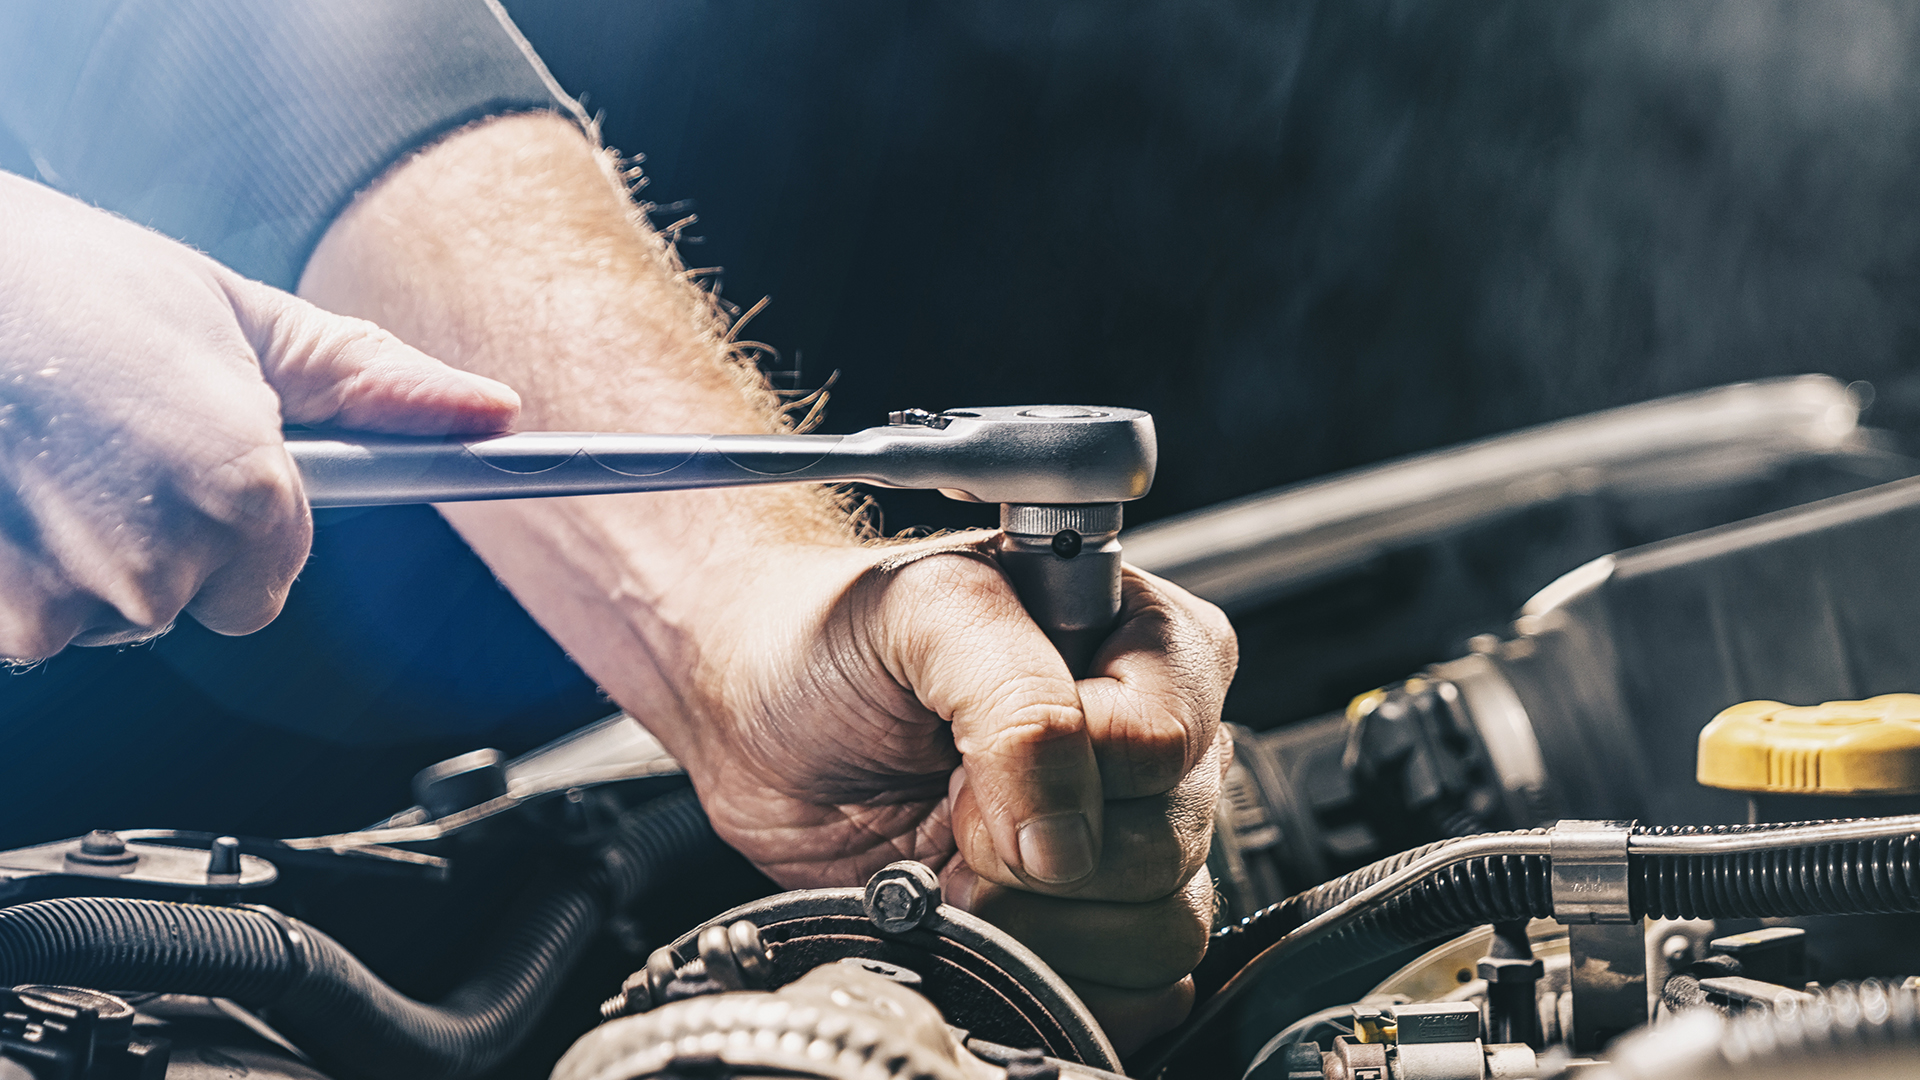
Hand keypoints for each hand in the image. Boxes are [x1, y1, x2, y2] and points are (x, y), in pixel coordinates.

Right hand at [0, 173, 519, 659]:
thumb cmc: (70, 283)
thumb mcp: (243, 318)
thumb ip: (375, 382)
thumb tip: (494, 412)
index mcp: (244, 490)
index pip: (272, 580)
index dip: (234, 520)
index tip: (191, 463)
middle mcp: (164, 563)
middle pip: (191, 603)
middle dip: (159, 537)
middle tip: (104, 442)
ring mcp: (68, 603)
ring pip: (107, 617)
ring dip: (81, 559)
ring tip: (44, 456)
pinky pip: (30, 627)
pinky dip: (13, 575)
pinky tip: (3, 489)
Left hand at [676, 534, 1237, 1051]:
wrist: (754, 707)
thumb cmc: (834, 634)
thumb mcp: (925, 614)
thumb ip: (1015, 702)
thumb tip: (1066, 840)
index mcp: (1146, 641)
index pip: (1165, 742)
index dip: (1066, 770)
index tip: (966, 755)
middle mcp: (1151, 743)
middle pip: (1170, 848)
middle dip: (1034, 851)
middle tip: (952, 804)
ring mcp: (1119, 835)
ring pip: (1163, 928)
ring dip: (1038, 920)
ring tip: (960, 861)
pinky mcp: (1083, 920)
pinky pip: (1136, 990)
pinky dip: (1049, 976)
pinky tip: (983, 918)